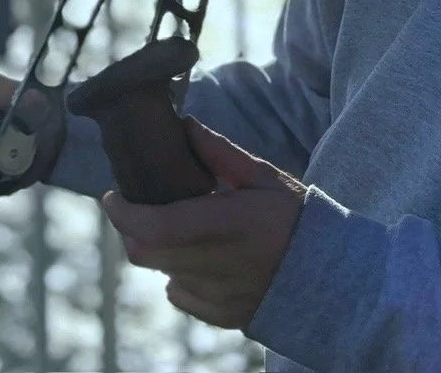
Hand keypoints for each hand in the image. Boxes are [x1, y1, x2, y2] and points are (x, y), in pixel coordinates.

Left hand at [102, 118, 305, 330]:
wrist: (327, 273)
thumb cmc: (294, 217)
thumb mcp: (263, 177)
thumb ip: (220, 154)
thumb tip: (185, 125)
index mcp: (226, 224)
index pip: (155, 227)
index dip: (124, 213)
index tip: (113, 195)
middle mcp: (215, 265)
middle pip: (145, 253)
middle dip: (133, 228)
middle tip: (142, 204)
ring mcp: (216, 296)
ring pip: (162, 271)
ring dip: (162, 248)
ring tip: (187, 225)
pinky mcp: (220, 315)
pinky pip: (181, 294)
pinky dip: (180, 273)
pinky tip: (204, 256)